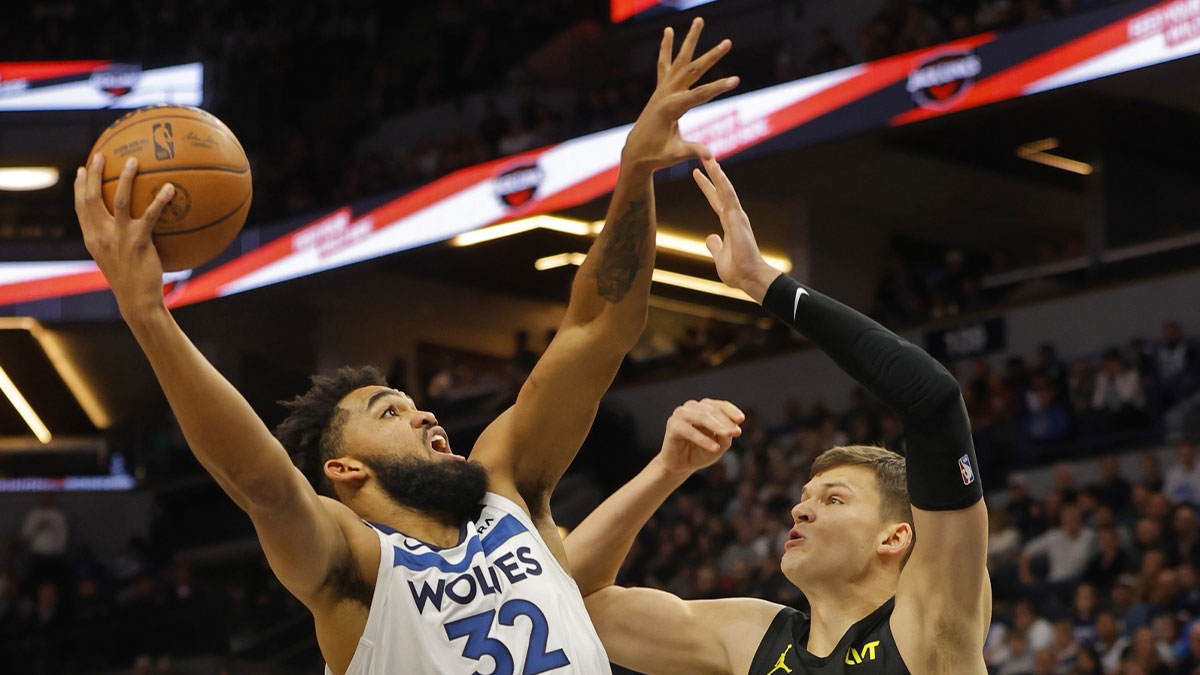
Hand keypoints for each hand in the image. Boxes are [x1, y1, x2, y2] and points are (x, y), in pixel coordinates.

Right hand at [74, 154, 175, 319]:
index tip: (80, 170)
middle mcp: (101, 235)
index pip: (80, 208)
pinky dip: (160, 200)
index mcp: (92, 238)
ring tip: (133, 161)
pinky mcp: (139, 242)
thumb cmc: (130, 281)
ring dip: (125, 178)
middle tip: (100, 155)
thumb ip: (115, 241)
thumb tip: (129, 226)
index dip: (79, 187)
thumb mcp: (115, 259)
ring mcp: (119, 237)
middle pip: (91, 198)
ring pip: (118, 199)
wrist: (137, 300)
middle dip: (93, 173)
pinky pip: (150, 215)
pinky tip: (170, 188)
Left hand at [622, 18, 738, 170]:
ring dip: (690, 40)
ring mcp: (662, 89)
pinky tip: (668, 31)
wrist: (635, 152)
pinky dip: (666, 47)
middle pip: (693, 71)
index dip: (718, 88)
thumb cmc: (657, 155)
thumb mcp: (676, 154)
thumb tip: (710, 156)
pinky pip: (664, 63)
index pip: (699, 95)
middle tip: (728, 42)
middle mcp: (666, 94)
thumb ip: (693, 151)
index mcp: (671, 108)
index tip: (737, 80)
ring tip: (699, 20)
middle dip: (711, 57)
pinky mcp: (660, 88)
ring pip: (679, 60)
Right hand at [655, 398, 743, 476]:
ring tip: (728, 436)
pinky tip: (715, 447)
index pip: (720, 405)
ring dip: (716, 426)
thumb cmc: (701, 452)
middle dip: (725, 421)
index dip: (731, 411)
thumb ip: (726, 435)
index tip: (741, 419)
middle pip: (712, 410)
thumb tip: (733, 428)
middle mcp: (692, 408)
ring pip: (701, 416)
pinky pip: (689, 430)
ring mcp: (681, 414)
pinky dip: (703, 439)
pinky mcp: (672, 425)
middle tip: (736, 432)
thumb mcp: (720, 444)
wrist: (681, 466)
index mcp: (704, 408)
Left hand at [693, 155, 778, 301]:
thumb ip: (715, 245)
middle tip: (703, 157)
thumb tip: (710, 238)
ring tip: (708, 158)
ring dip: (717, 173)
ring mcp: (736, 216)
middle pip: (720, 190)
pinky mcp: (738, 219)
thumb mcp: (719, 256)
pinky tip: (717, 171)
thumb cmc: (738, 270)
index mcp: (728, 224)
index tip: (697, 174)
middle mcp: (733, 217)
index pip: (715, 201)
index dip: (707, 187)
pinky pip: (729, 197)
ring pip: (725, 189)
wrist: (750, 278)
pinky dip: (723, 183)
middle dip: (711, 174)